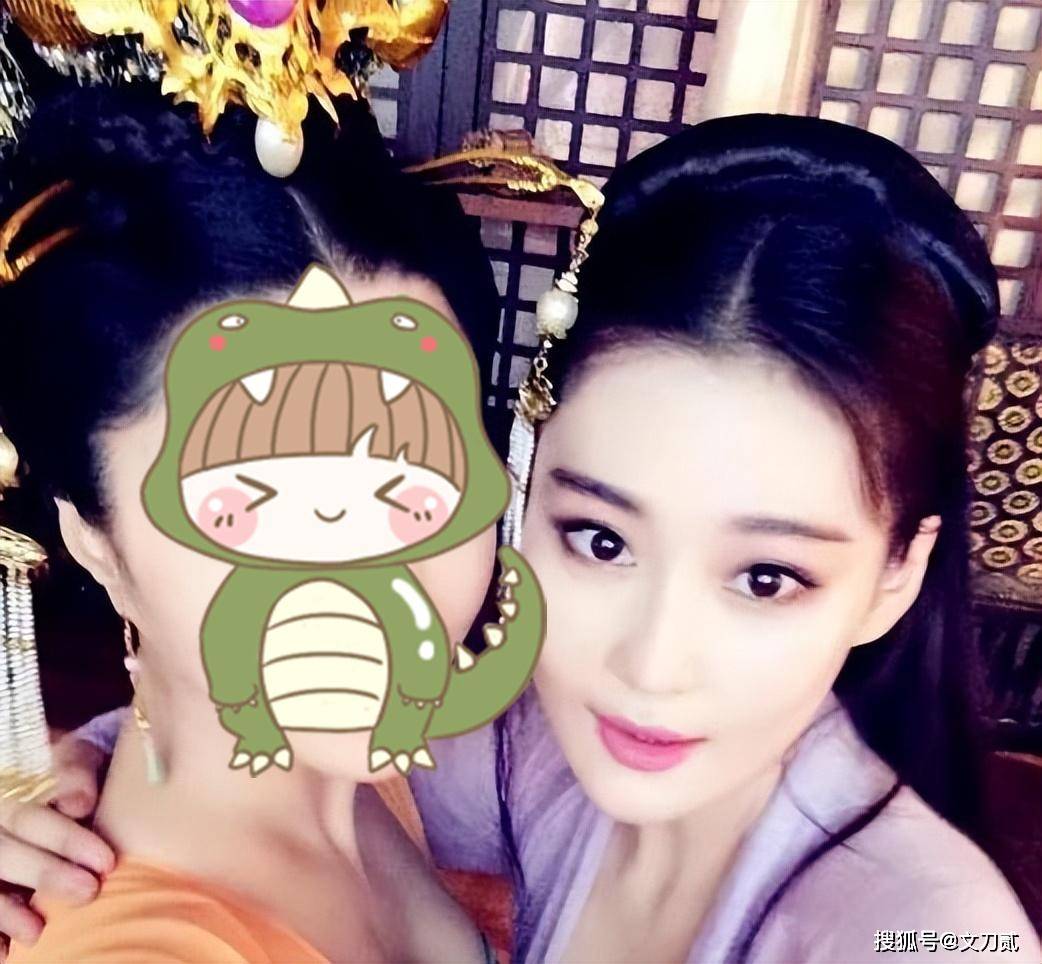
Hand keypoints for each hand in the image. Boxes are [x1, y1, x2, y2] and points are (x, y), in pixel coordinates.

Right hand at [0, 736, 114, 948]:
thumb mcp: (79, 755)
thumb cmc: (74, 769)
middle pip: (4, 851)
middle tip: (88, 893)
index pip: (27, 817)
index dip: (63, 841)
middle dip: (43, 875)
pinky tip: (5, 952)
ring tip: (38, 932)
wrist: (58, 774)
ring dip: (6, 911)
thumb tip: (79, 804)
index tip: (105, 862)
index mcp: (8, 787)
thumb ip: (76, 772)